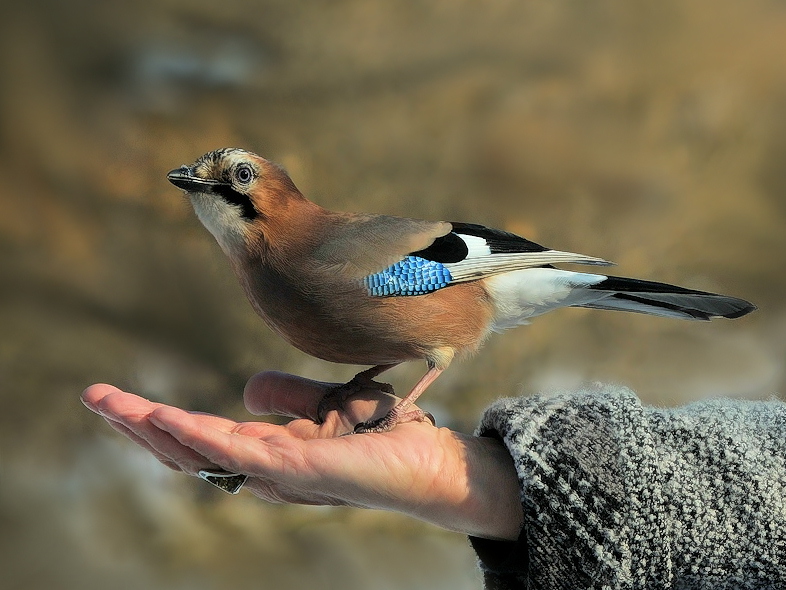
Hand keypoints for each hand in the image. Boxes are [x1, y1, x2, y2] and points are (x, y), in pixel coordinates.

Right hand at [81, 372, 522, 539]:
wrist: (433, 463)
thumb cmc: (382, 437)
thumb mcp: (324, 406)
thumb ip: (287, 398)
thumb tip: (245, 389)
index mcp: (267, 453)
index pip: (200, 440)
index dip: (157, 421)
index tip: (118, 398)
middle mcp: (265, 470)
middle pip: (189, 452)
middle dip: (139, 427)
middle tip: (95, 398)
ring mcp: (280, 474)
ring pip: (204, 455)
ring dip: (156, 431)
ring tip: (117, 406)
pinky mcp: (304, 469)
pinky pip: (243, 452)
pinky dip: (201, 437)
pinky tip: (169, 419)